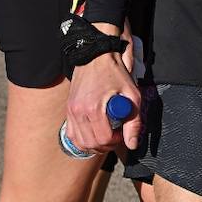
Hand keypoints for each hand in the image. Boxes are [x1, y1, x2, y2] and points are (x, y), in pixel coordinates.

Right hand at [64, 35, 142, 151]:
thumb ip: (134, 121)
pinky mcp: (68, 110)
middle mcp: (78, 112)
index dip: (117, 141)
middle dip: (107, 145)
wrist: (96, 56)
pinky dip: (82, 140)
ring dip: (94, 145)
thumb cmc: (116, 73)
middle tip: (116, 136)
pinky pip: (71, 135)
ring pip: (80, 142)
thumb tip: (132, 144)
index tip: (123, 133)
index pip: (104, 139)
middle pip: (91, 144)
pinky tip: (93, 134)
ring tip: (106, 136)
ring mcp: (70, 112)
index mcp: (94, 108)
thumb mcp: (132, 94)